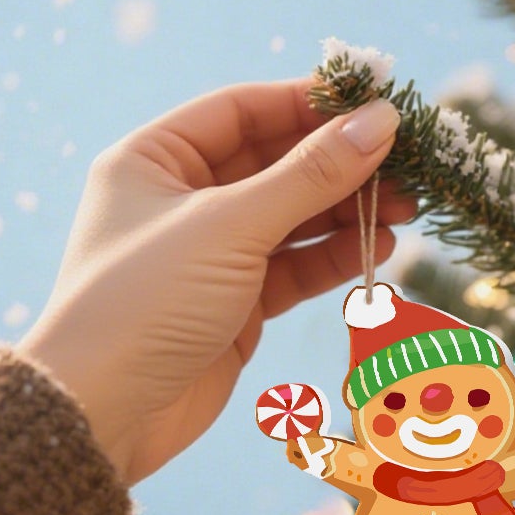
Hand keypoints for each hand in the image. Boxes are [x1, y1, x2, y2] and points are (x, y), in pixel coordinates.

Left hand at [20, 79, 414, 484]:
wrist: (108, 410)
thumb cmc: (148, 301)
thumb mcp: (231, 226)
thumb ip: (310, 175)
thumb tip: (379, 122)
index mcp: (154, 159)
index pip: (244, 111)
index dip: (310, 105)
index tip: (375, 104)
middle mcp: (181, 200)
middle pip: (275, 165)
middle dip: (340, 166)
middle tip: (406, 167)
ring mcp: (211, 256)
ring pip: (292, 220)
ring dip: (347, 213)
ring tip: (406, 210)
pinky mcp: (236, 307)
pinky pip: (294, 269)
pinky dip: (334, 258)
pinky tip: (376, 249)